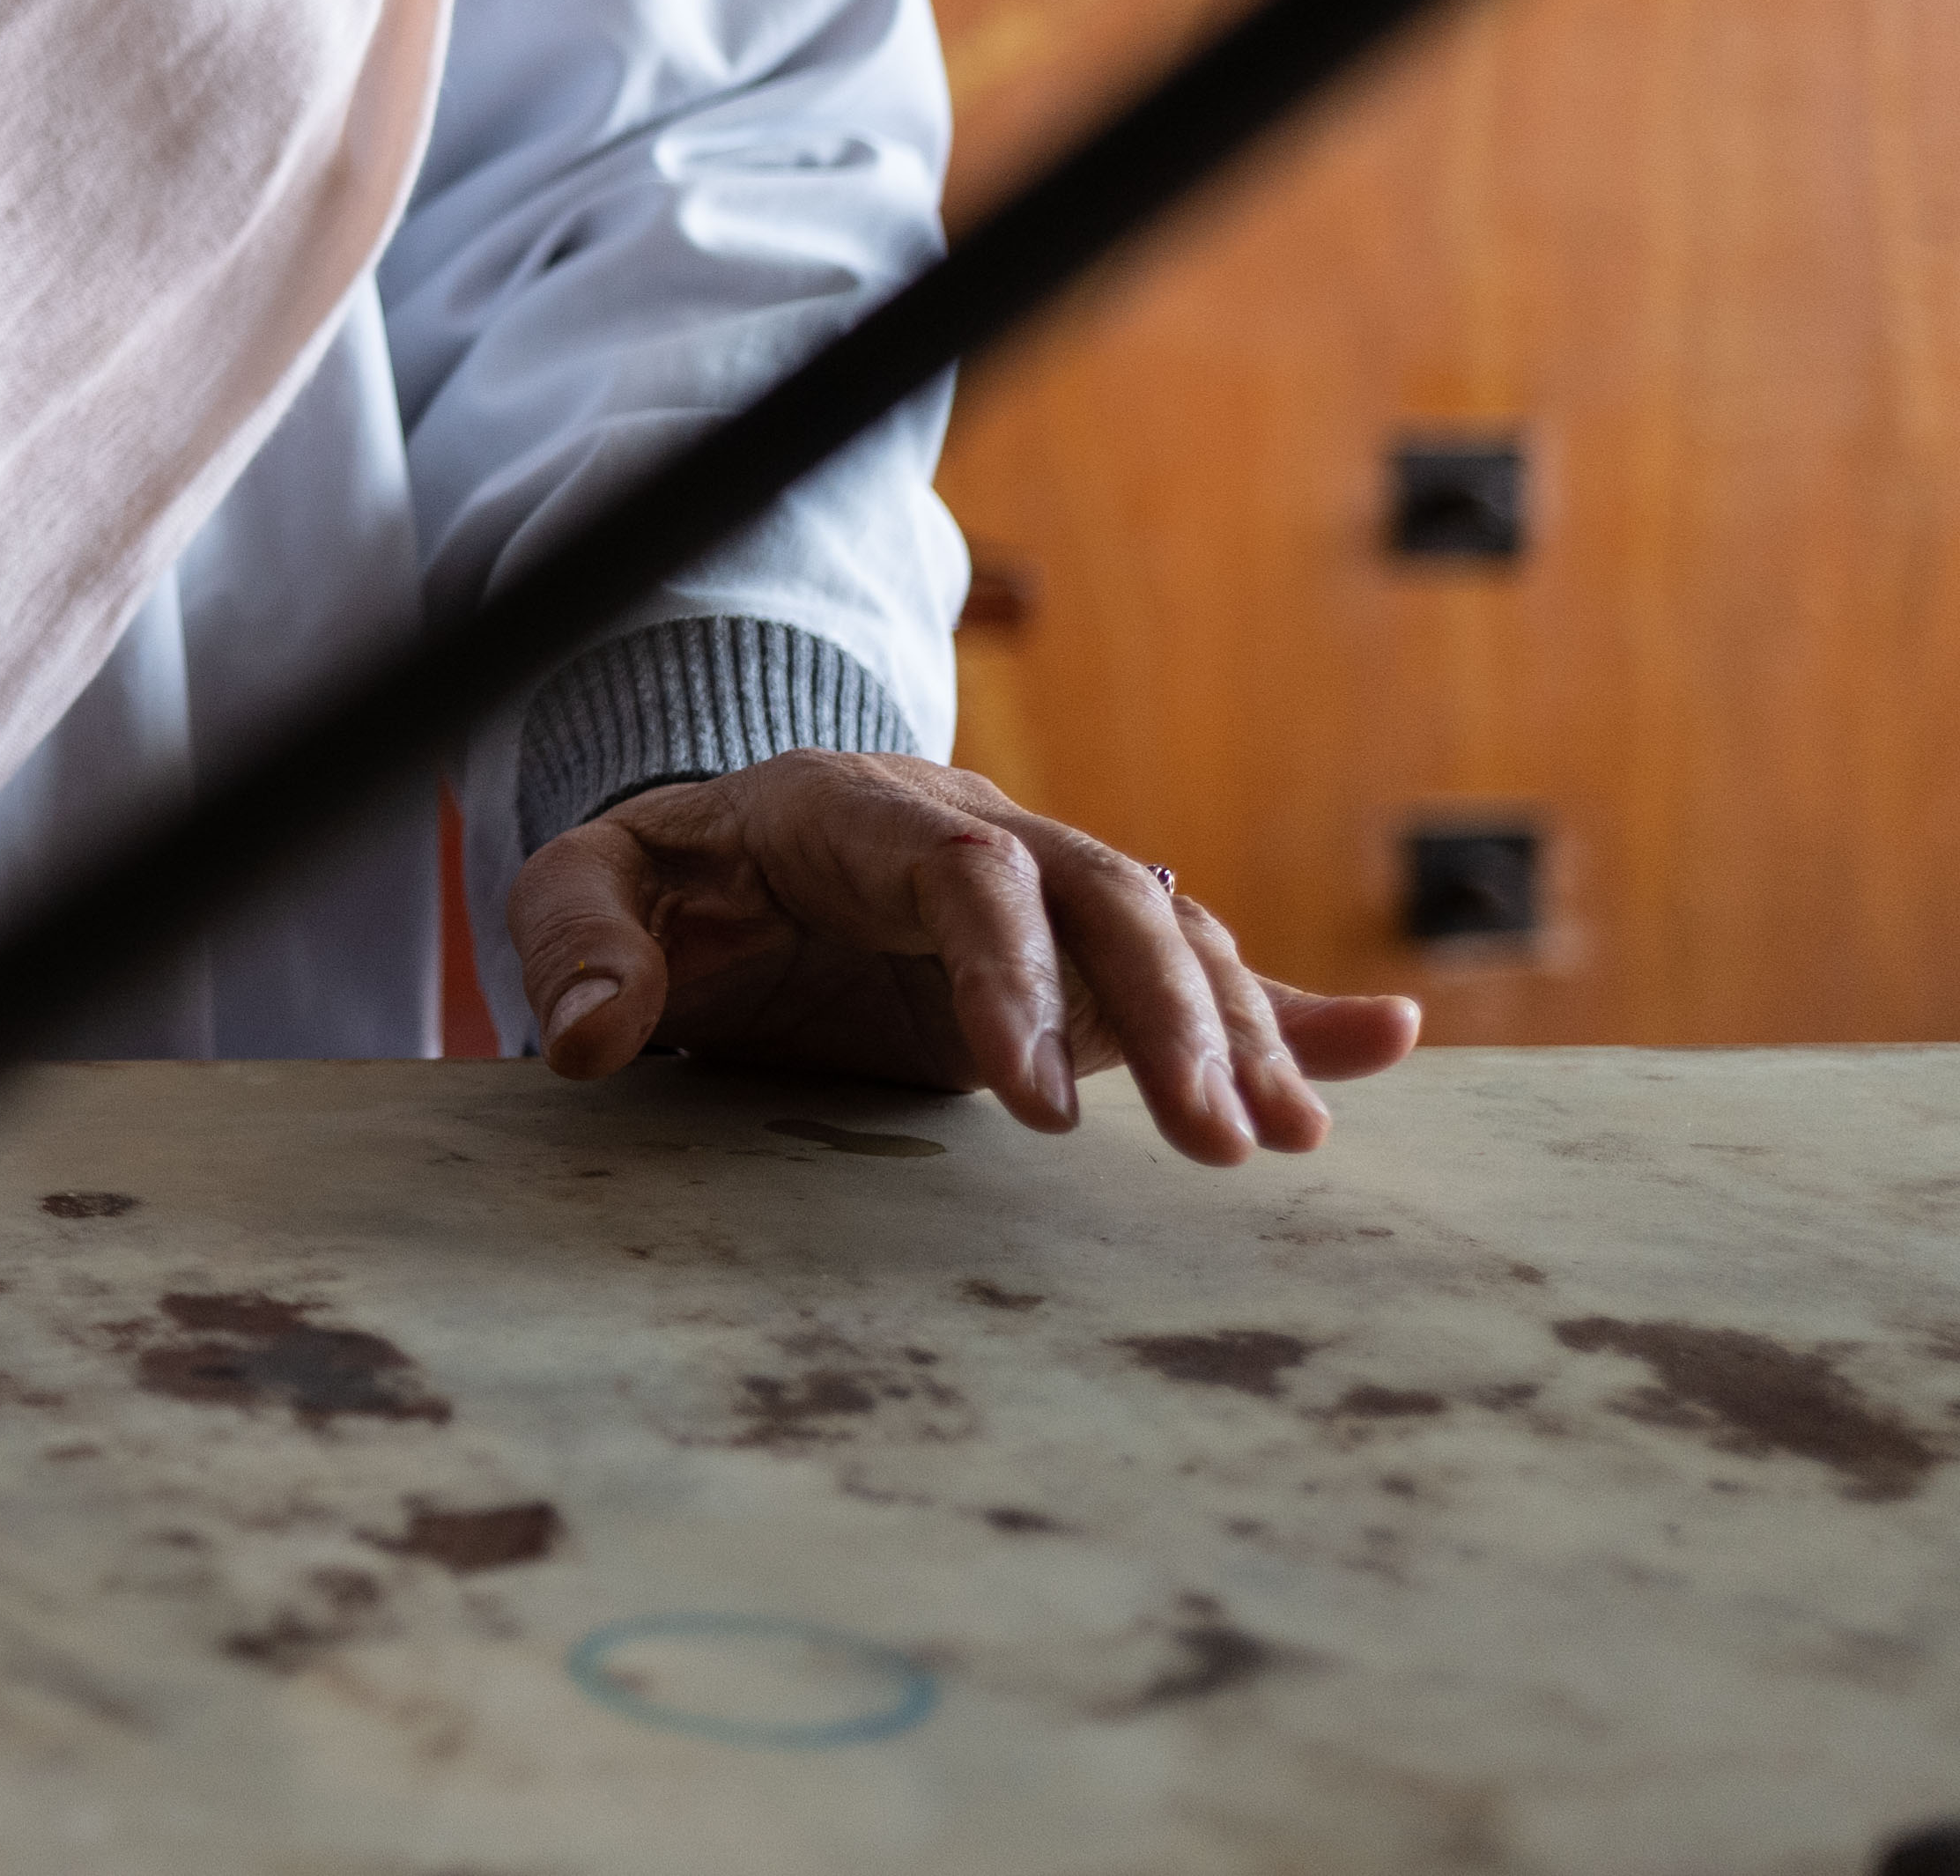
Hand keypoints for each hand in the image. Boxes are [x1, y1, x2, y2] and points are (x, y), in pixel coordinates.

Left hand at [511, 750, 1417, 1167]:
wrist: (725, 852)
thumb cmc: (660, 879)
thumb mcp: (583, 884)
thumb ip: (576, 940)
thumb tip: (592, 1034)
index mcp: (858, 812)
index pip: (962, 874)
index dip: (1007, 977)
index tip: (1027, 1102)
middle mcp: (978, 835)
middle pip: (1105, 898)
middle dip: (1170, 1017)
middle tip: (1219, 1147)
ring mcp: (1042, 893)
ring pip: (1167, 936)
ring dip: (1237, 1034)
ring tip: (1285, 1142)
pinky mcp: (1078, 960)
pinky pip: (1196, 967)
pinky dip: (1289, 1009)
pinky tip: (1383, 1047)